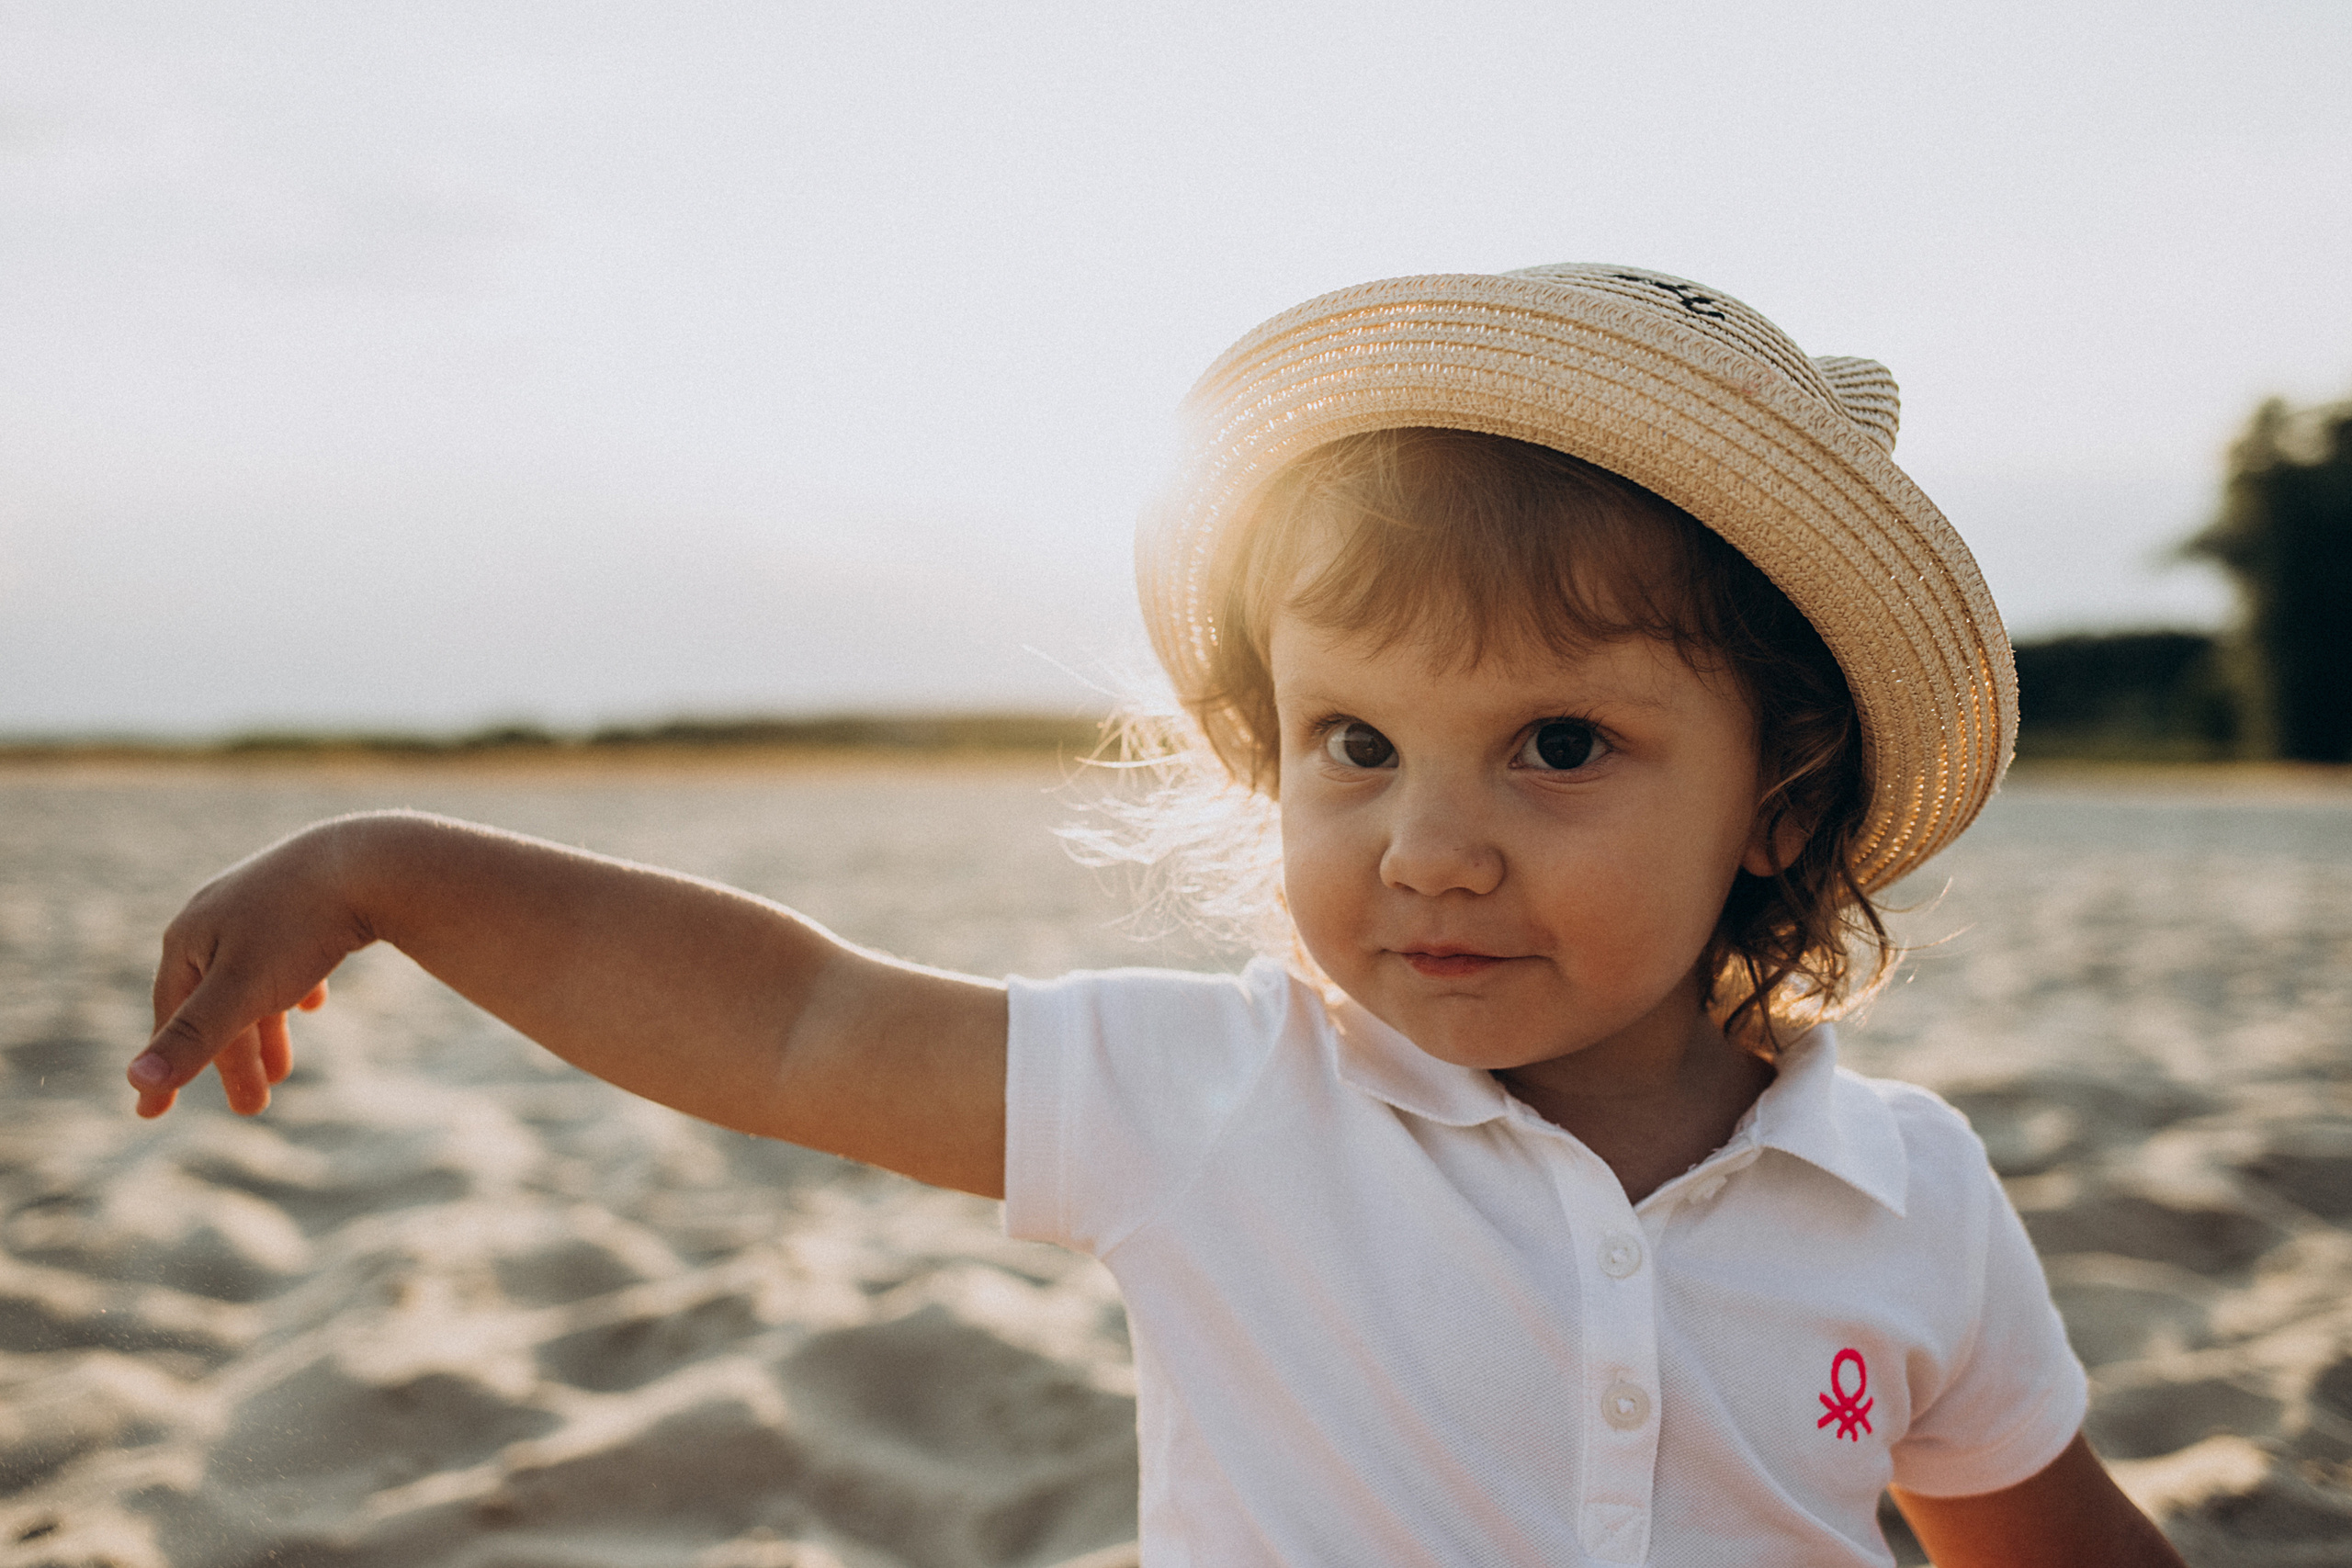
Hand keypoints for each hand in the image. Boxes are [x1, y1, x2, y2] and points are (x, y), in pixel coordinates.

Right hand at [131, 823, 371, 1117]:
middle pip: (215, 1002)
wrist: (372, 862)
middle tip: (252, 1107)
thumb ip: (194, 1036)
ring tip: (281, 1072)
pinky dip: (295, 987)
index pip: (169, 1017)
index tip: (153, 1114)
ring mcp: (262, 903)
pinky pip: (292, 952)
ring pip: (254, 980)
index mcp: (189, 938)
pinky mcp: (307, 898)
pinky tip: (313, 1004)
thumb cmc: (301, 928)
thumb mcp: (242, 990)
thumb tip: (134, 1080)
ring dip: (265, 1029)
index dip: (165, 1068)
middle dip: (231, 1058)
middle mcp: (217, 916)